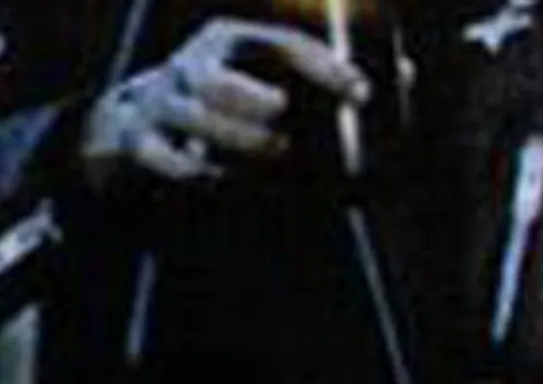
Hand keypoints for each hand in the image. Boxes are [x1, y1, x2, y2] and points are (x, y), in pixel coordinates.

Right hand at [78, 18, 371, 192]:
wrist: (135, 127)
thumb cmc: (226, 103)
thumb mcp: (271, 76)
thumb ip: (335, 79)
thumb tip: (407, 74)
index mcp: (232, 42)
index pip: (283, 44)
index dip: (324, 67)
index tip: (362, 91)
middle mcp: (192, 67)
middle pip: (217, 80)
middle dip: (255, 104)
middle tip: (289, 131)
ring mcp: (162, 105)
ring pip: (195, 121)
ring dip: (239, 144)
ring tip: (273, 155)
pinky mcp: (140, 145)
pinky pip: (169, 161)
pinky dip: (203, 175)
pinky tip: (230, 182)